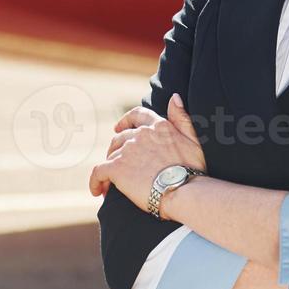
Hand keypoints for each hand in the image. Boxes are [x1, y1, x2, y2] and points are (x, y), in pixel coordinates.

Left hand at [87, 93, 205, 207]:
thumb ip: (181, 118)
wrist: (183, 190)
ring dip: (110, 168)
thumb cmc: (192, 170)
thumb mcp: (193, 139)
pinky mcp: (116, 168)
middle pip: (120, 138)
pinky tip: (97, 191)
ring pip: (111, 155)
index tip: (118, 128)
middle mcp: (140, 134)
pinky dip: (96, 181)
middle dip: (116, 149)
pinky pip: (98, 172)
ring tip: (111, 184)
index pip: (137, 115)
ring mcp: (127, 150)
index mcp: (158, 126)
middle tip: (117, 164)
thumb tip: (173, 97)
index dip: (125, 121)